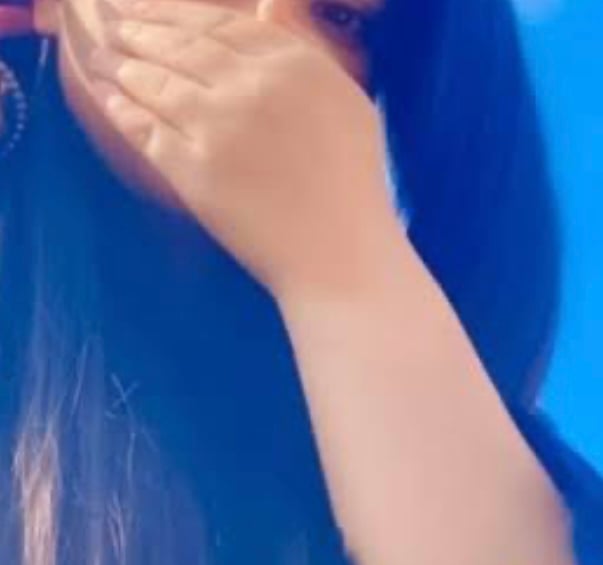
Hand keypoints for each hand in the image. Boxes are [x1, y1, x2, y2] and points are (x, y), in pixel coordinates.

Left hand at [86, 0, 397, 298]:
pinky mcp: (192, 171)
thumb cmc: (352, 183)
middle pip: (179, 47)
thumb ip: (303, 52)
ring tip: (103, 58)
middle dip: (139, 31)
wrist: (337, 251)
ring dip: (122, 66)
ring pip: (155, 84)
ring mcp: (217, 128)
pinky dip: (122, 111)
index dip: (174, 12)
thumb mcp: (346, 102)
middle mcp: (250, 87)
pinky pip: (146, 131)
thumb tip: (266, 7)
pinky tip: (110, 100)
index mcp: (293, 65)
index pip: (219, 24)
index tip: (148, 8)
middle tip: (114, 24)